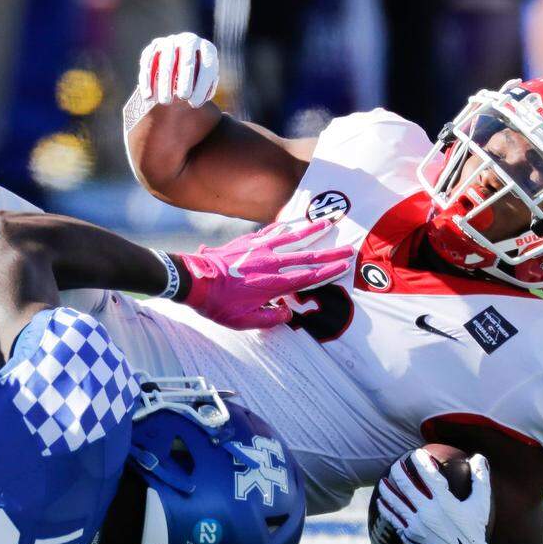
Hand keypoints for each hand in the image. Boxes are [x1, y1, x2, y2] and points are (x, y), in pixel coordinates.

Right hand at [138, 32, 218, 107]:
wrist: (181, 60)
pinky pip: (148, 62)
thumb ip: (206, 90)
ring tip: (165, 101)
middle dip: (185, 82)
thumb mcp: (206, 83)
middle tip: (183, 98)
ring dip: (165, 83)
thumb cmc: (196, 78)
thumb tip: (197, 99)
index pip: (207, 67)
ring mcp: (171, 41)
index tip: (195, 103)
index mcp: (207, 49)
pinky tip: (148, 96)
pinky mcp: (154, 46)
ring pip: (166, 61)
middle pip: (187, 61)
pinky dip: (147, 80)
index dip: (202, 86)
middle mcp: (189, 40)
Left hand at [178, 219, 353, 329]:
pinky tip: (292, 222)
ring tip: (327, 222)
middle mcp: (270, 263)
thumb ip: (269, 319)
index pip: (307, 277)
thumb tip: (286, 313)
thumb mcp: (243, 321)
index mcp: (272, 284)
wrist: (194, 280)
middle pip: (306, 256)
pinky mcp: (247, 241)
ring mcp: (259, 249)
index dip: (328, 272)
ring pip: (291, 237)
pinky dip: (284, 226)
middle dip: (329, 252)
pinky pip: (270, 231)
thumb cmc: (217, 303)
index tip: (344, 265)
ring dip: (311, 230)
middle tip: (348, 247)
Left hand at [376, 449, 493, 543]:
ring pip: (395, 501)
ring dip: (387, 488)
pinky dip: (386, 507)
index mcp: (445, 503)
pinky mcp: (408, 535)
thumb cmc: (472, 534)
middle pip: (406, 485)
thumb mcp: (481, 507)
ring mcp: (415, 524)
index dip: (421, 462)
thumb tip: (479, 457)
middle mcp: (428, 512)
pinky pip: (392, 518)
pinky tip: (381, 500)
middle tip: (396, 464)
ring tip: (383, 480)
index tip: (416, 454)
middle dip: (398, 470)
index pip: (428, 476)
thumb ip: (480, 481)